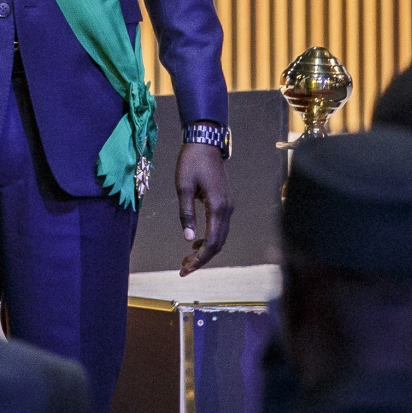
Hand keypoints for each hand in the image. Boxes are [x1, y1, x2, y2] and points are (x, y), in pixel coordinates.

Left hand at [176, 140, 232, 275]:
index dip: (199, 259)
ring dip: (205, 250)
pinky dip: (209, 239)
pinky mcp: (225, 202)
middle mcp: (227, 210)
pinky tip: (195, 242)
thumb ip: (186, 214)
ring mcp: (228, 206)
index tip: (185, 269)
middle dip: (202, 259)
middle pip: (218, 244)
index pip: (211, 242)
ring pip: (220, 237)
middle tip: (183, 269)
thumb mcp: (183, 188)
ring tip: (187, 259)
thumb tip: (187, 239)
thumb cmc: (191, 162)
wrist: (205, 143)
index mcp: (218, 207)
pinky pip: (220, 228)